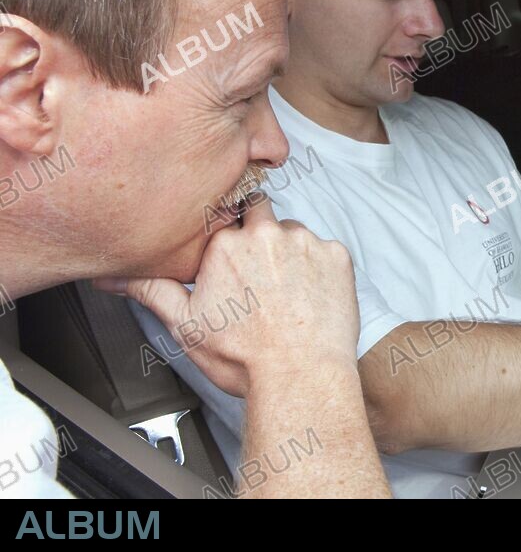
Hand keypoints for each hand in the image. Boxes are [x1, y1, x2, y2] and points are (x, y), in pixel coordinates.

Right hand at [94, 195, 359, 396]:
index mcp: (225, 245)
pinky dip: (320, 267)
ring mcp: (305, 242)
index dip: (227, 238)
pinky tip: (311, 296)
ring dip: (289, 251)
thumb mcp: (186, 325)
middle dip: (257, 233)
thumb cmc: (245, 358)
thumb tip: (115, 278)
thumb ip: (152, 290)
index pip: (222, 219)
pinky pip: (325, 249)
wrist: (300, 377)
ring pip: (293, 232)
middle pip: (259, 212)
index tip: (233, 259)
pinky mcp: (337, 255)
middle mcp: (265, 234)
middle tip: (260, 273)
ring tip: (287, 291)